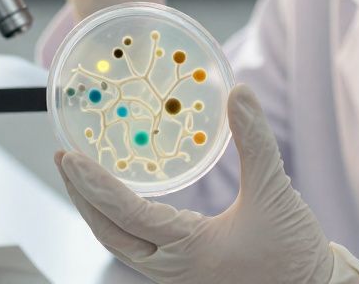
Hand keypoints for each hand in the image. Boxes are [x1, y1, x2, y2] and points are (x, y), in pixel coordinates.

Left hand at [55, 84, 358, 283]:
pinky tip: (117, 195)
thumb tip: (240, 93)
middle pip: (108, 231)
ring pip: (119, 241)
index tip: (69, 157)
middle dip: (81, 195)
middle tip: (64, 157)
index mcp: (187, 251)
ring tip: (80, 173)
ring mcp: (175, 273)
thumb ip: (255, 140)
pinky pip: (137, 244)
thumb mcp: (275, 190)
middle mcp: (172, 268)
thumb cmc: (294, 252)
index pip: (125, 214)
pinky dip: (117, 218)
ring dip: (96, 208)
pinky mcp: (183, 270)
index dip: (94, 184)